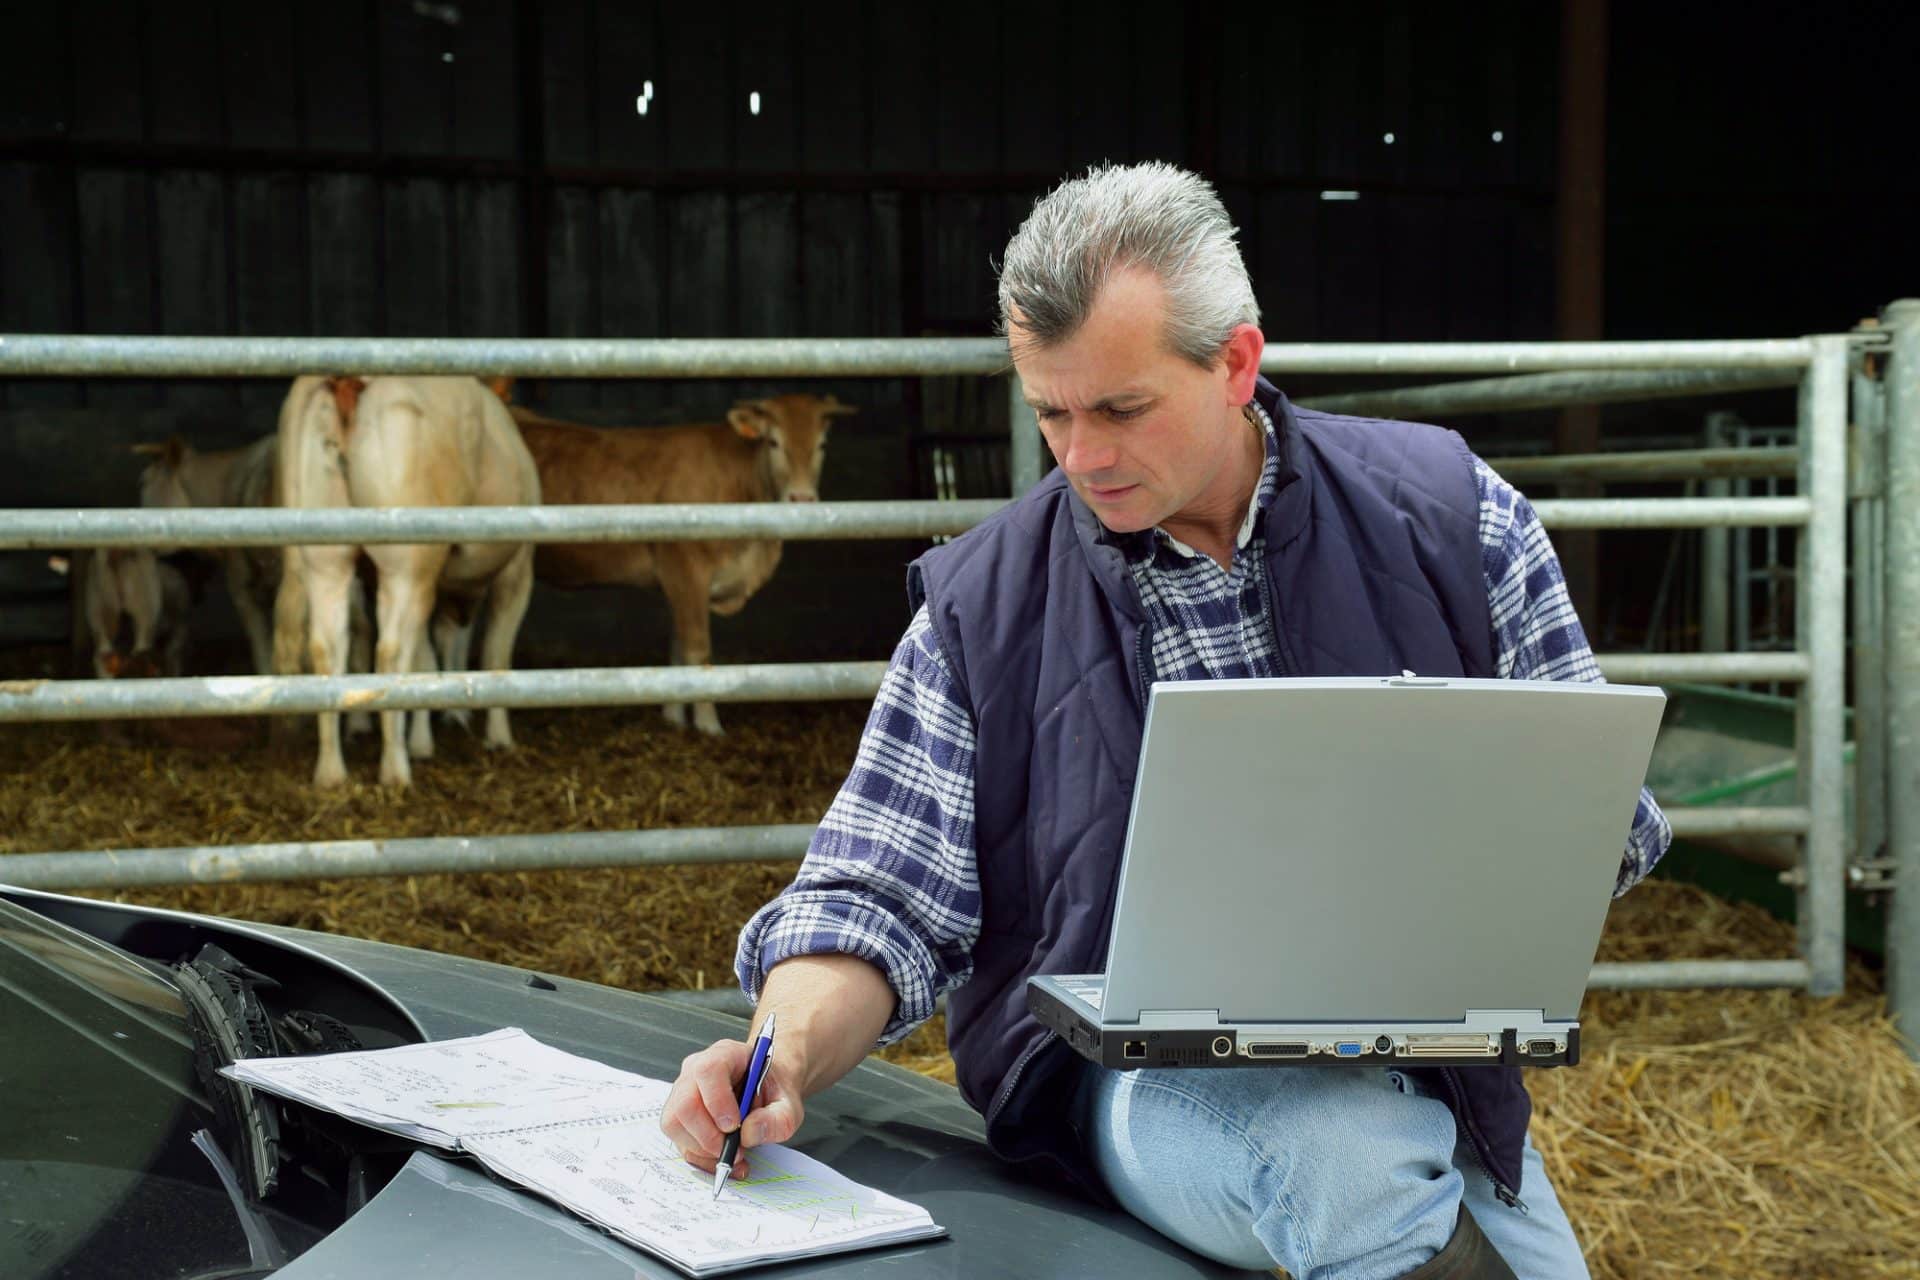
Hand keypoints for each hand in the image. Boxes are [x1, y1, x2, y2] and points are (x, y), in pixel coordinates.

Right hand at [660, 1036, 805, 1180]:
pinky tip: (724, 1158)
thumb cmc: (773, 1093)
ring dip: (703, 1149)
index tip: (734, 1126)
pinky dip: (701, 1158)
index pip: (708, 1071)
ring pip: (674, 1124)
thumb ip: (776, 1119)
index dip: (717, 1101)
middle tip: (735, 1149)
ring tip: (733, 1155)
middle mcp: (697, 1070)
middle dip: (708, 1136)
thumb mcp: (789, 1106)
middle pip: (684, 1103)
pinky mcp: (679, 1115)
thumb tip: (748, 1132)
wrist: (766, 1092)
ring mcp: (683, 1091)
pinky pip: (679, 1140)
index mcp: (726, 1054)